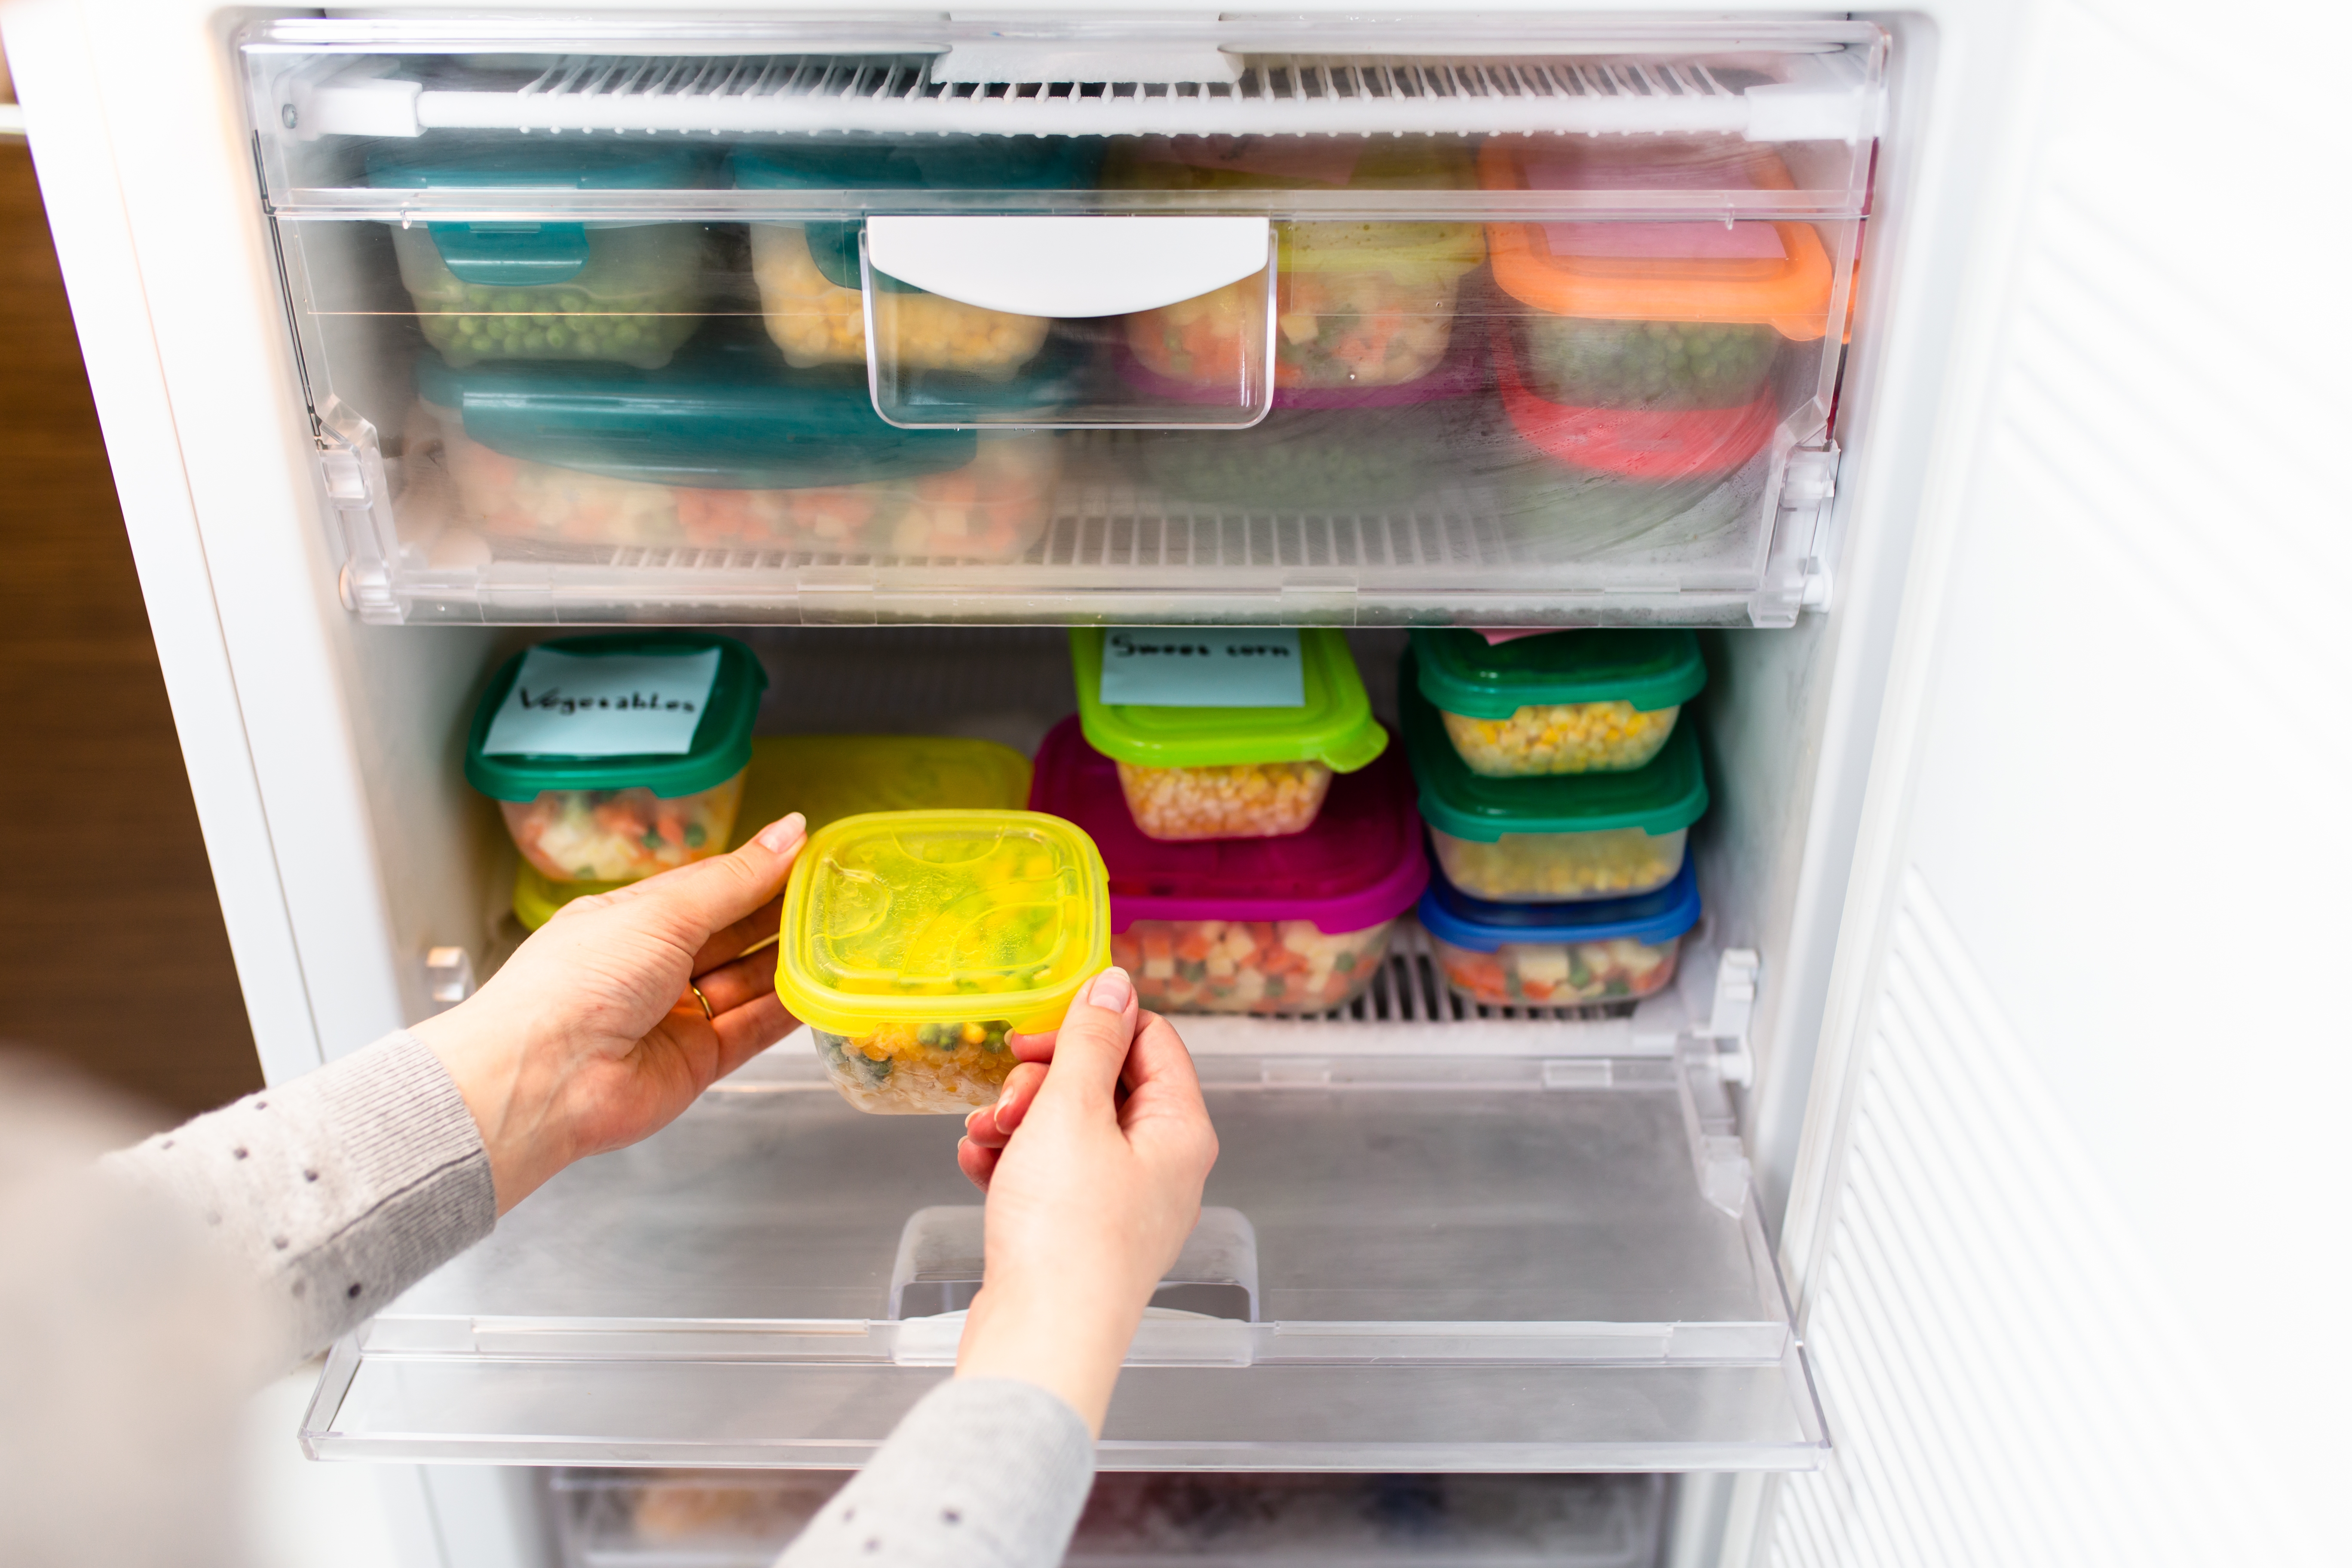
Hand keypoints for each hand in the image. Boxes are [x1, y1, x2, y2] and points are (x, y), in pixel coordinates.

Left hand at [411, 813, 806, 1212]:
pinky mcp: (697, 1062)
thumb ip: (735, 880)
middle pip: (734, 934)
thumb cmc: (579, 981)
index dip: (761, 871)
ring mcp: (678, 1015)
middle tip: (842, 894)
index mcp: (634, 919)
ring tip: (846, 934)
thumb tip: (788, 832)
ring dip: (792, 960)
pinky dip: (788, 1010)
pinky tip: (824, 986)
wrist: (543, 1079)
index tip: (813, 855)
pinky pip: (753, 1029)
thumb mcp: (662, 912)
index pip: (711, 887)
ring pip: (749, 981)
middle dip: (783, 915)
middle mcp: (655, 966)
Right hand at [950, 966, 1217, 1434]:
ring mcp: (1123, 1204)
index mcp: (1180, 1130)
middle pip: (1105, 1084)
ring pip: (1068, 1129)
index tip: (1031, 1042)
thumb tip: (1116, 984)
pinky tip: (976, 1167)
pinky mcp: (1081, 1235)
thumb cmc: (1066, 1230)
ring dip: (1017, 1121)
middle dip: (1042, 1083)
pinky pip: (1047, 1175)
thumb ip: (1091, 1041)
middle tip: (1006, 1103)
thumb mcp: (1073, 1111)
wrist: (1041, 1339)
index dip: (1089, 1029)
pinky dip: (1011, 1163)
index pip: (1150, 1040)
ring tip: (982, 1137)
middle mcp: (1162, 1166)